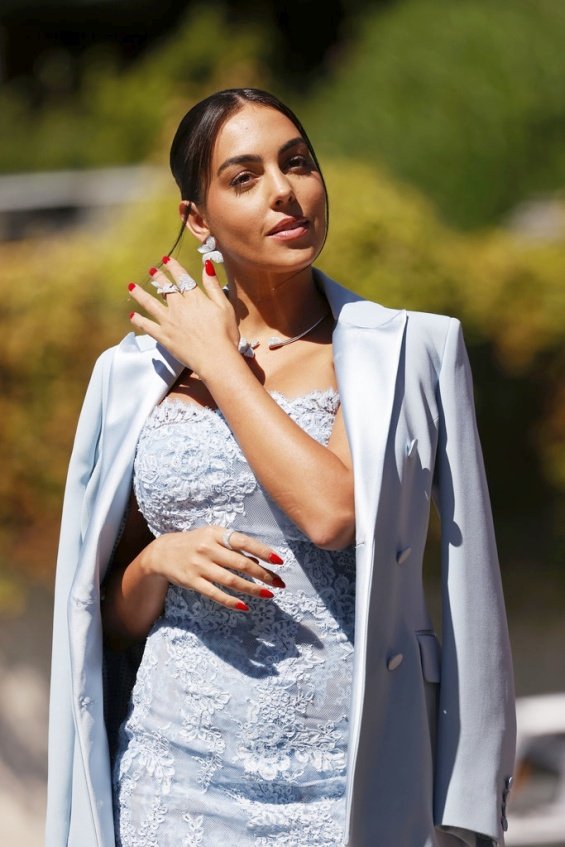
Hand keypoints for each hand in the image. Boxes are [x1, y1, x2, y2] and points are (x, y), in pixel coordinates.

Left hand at [128, 257, 239, 376]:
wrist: (215, 357)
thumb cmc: (225, 334)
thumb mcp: (225, 306)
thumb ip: (213, 286)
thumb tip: (206, 265)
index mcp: (195, 298)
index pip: (182, 278)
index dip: (174, 268)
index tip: (167, 260)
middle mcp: (179, 307)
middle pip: (165, 288)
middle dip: (158, 277)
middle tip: (152, 270)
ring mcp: (169, 322)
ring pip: (150, 304)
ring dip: (141, 294)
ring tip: (132, 287)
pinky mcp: (164, 337)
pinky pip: (147, 326)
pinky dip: (138, 320)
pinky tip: (132, 315)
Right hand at [143, 525, 285, 611]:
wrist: (163, 552)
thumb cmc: (196, 543)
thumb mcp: (213, 536)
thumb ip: (234, 545)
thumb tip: (261, 560)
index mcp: (215, 534)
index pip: (243, 541)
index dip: (262, 551)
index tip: (279, 561)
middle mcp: (208, 549)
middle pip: (240, 563)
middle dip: (263, 574)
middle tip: (280, 583)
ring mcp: (199, 566)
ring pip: (231, 580)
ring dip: (252, 589)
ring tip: (268, 594)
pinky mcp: (192, 582)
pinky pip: (215, 593)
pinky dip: (231, 601)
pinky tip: (245, 606)